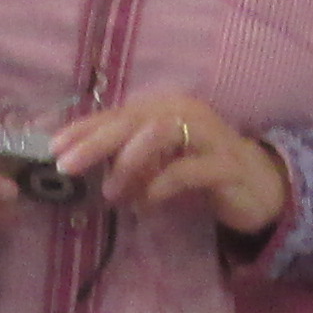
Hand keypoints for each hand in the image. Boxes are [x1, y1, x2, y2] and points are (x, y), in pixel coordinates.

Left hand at [54, 93, 290, 240]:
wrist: (258, 187)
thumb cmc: (199, 170)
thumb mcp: (156, 162)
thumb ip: (124, 159)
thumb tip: (77, 165)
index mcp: (164, 108)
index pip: (117, 114)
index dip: (83, 129)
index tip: (53, 149)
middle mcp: (186, 113)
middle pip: (133, 120)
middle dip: (96, 142)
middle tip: (66, 166)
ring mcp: (209, 136)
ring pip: (161, 134)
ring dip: (129, 163)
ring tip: (111, 193)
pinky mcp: (226, 165)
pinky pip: (189, 170)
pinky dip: (162, 185)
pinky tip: (146, 204)